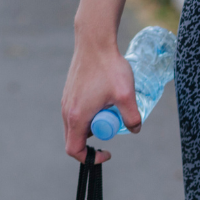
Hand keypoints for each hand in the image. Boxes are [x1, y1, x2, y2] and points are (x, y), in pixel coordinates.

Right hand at [61, 35, 139, 164]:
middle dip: (96, 138)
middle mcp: (66, 110)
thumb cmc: (108, 68)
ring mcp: (66, 100)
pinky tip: (104, 97)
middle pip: (76, 138)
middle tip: (113, 124)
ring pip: (77, 125)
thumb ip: (132, 118)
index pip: (74, 150)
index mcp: (76, 116)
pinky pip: (77, 112)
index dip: (91, 158)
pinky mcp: (69, 92)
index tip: (108, 151)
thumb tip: (134, 129)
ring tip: (110, 107)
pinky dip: (90, 113)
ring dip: (94, 124)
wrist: (94, 41)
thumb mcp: (126, 96)